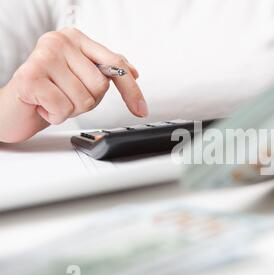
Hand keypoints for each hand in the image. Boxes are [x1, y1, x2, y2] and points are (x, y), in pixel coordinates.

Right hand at [0, 28, 147, 142]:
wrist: (13, 108)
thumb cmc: (48, 92)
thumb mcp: (80, 78)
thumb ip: (105, 70)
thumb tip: (133, 72)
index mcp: (76, 39)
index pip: (115, 63)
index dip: (131, 89)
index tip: (141, 109)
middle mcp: (59, 41)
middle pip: (100, 85)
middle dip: (87, 101)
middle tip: (65, 96)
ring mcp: (44, 56)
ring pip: (84, 99)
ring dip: (70, 109)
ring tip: (53, 100)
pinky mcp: (30, 77)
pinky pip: (64, 108)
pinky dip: (55, 116)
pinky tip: (43, 106)